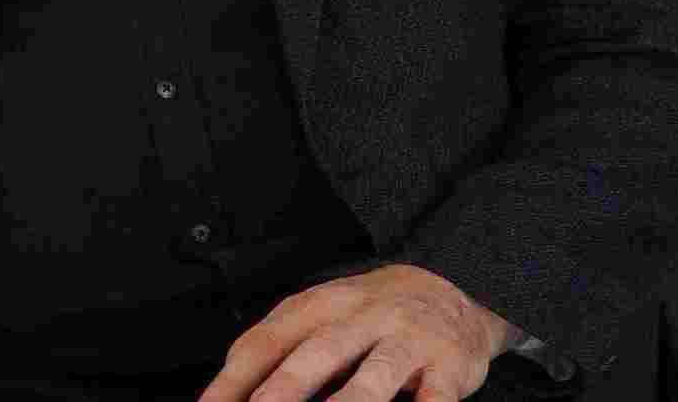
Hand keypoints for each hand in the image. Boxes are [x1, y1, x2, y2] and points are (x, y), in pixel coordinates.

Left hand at [197, 263, 512, 401]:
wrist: (451, 288)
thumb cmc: (372, 314)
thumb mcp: (322, 315)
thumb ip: (280, 347)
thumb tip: (226, 390)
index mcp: (321, 306)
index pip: (269, 340)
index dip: (236, 377)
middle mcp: (364, 317)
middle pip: (319, 352)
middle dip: (286, 387)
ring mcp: (408, 340)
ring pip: (376, 374)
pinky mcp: (448, 365)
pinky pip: (436, 396)